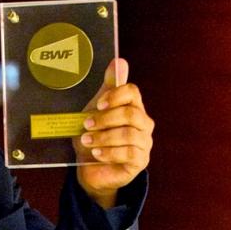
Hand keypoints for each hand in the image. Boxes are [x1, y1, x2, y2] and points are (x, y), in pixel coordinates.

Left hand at [73, 58, 153, 208]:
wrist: (90, 167)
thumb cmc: (95, 136)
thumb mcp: (95, 111)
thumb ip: (107, 89)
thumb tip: (119, 62)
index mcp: (133, 106)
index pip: (132, 92)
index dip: (115, 96)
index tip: (98, 104)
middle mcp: (143, 123)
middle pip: (131, 113)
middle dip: (105, 120)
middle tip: (86, 125)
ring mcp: (144, 142)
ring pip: (129, 134)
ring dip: (104, 137)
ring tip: (87, 141)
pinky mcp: (141, 161)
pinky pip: (129, 153)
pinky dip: (110, 152)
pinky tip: (97, 153)